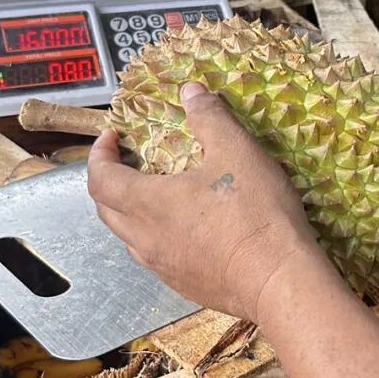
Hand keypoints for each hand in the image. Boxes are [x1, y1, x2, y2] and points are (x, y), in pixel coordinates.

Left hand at [87, 82, 324, 320]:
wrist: (279, 282)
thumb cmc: (256, 214)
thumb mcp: (237, 151)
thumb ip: (210, 118)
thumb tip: (191, 91)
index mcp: (148, 203)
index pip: (99, 179)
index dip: (99, 155)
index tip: (112, 139)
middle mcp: (146, 239)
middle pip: (106, 210)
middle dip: (109, 182)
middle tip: (127, 163)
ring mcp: (163, 267)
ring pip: (129, 238)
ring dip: (130, 213)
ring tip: (154, 195)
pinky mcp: (185, 286)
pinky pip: (156, 259)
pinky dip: (156, 238)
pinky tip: (185, 231)